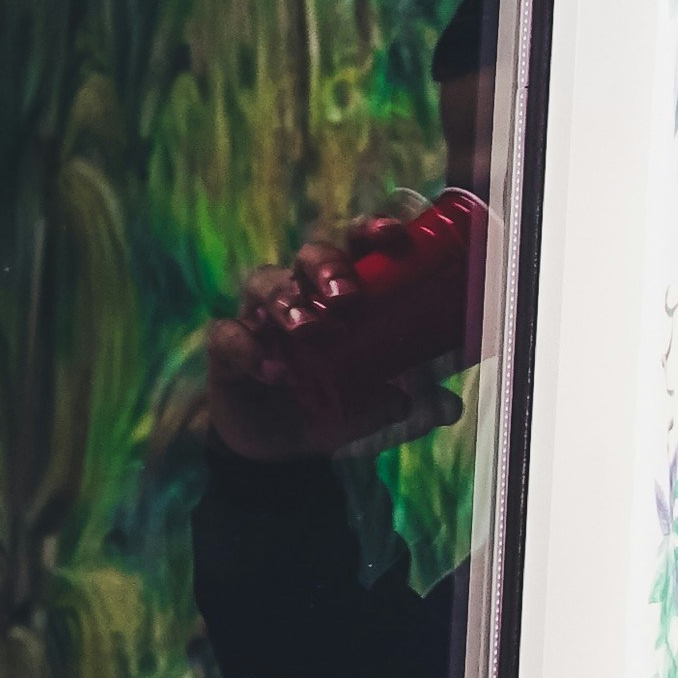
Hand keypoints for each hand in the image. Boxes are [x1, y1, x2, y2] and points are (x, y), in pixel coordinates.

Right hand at [203, 220, 463, 461]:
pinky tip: (270, 370)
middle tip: (347, 295)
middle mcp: (301, 291)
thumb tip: (450, 406)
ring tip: (307, 328)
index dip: (372, 230)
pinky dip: (247, 348)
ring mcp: (259, 315)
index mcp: (341, 291)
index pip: (355, 245)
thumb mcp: (379, 407)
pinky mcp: (227, 347)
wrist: (280, 447)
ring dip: (287, 299)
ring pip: (264, 281)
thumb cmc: (335, 404)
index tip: (395, 236)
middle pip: (310, 253)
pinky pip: (228, 334)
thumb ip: (416, 404)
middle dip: (328, 264)